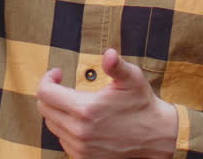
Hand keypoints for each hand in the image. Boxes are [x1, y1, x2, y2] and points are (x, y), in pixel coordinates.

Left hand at [36, 49, 177, 158]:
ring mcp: (80, 148)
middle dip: (51, 93)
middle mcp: (78, 131)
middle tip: (63, 85)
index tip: (58, 74)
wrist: (157, 137)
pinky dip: (66, 128)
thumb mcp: (132, 79)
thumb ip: (116, 65)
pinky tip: (81, 121)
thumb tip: (109, 54)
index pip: (45, 93)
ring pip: (52, 125)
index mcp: (85, 109)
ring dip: (58, 111)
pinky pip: (63, 140)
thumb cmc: (142, 105)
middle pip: (45, 108)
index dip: (48, 79)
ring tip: (74, 103)